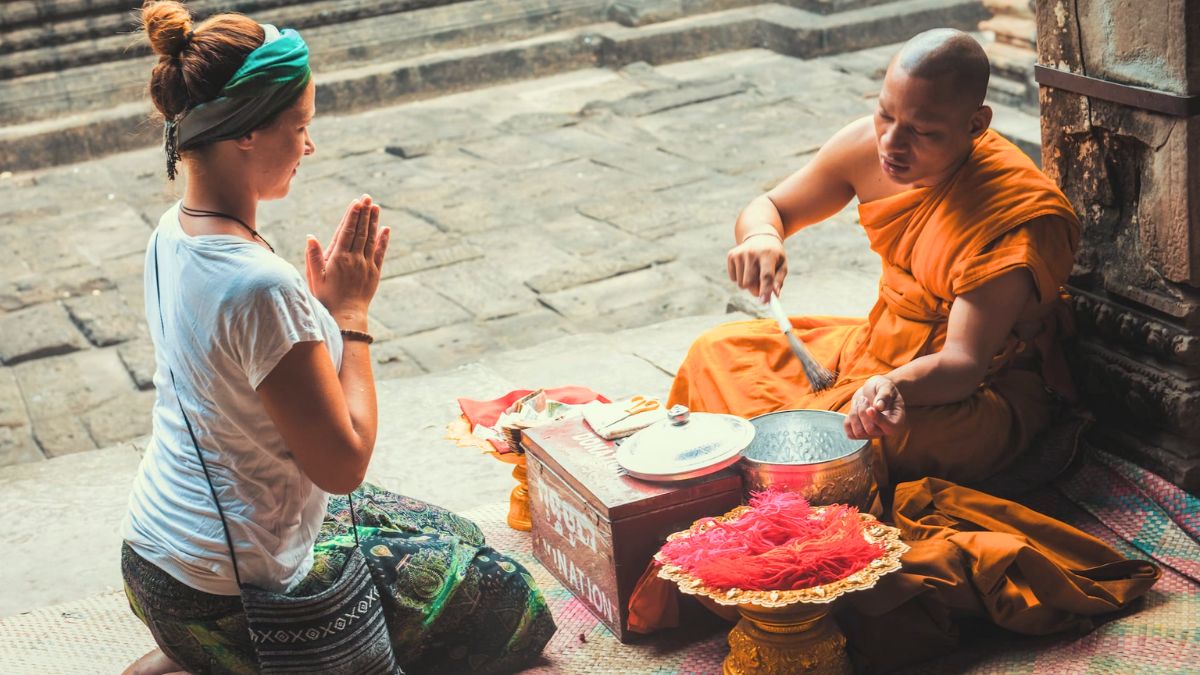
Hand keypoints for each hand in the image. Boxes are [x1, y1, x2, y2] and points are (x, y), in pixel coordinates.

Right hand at [305, 195, 389, 323]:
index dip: (352, 215)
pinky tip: (386, 228)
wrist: (347, 316)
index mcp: (339, 258)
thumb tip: (311, 236)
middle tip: (367, 197)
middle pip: (361, 231)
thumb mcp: (314, 278)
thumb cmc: (326, 297)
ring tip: (375, 206)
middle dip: (364, 213)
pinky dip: (383, 240)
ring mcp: (366, 265)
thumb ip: (313, 256)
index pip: (347, 231)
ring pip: (371, 239)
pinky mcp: (374, 272)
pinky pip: (380, 253)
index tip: (356, 202)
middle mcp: (355, 259)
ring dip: (373, 222)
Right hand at [727, 232, 786, 303]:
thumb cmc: (773, 254)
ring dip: (748, 284)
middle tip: (761, 288)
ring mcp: (740, 253)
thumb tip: (774, 296)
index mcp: (768, 254)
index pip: (766, 276)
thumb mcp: (782, 264)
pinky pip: (733, 279)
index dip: (765, 290)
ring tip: (754, 273)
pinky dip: (740, 278)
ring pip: (741, 284)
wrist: (760, 236)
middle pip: (750, 283)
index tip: (764, 302)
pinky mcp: (731, 255)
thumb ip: (779, 281)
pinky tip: (746, 268)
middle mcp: (752, 252)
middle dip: (756, 291)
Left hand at [844, 375, 904, 439]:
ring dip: (854, 414)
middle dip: (863, 412)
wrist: (874, 390)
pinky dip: (848, 419)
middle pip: (870, 430)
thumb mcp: (886, 386)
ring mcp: (872, 433)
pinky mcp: (860, 432)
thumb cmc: (882, 388)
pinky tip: (855, 409)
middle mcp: (885, 430)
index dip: (877, 419)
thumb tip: (879, 407)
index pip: (889, 427)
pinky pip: (850, 433)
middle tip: (864, 398)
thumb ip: (884, 395)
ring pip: (858, 432)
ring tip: (860, 402)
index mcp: (897, 420)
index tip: (870, 408)